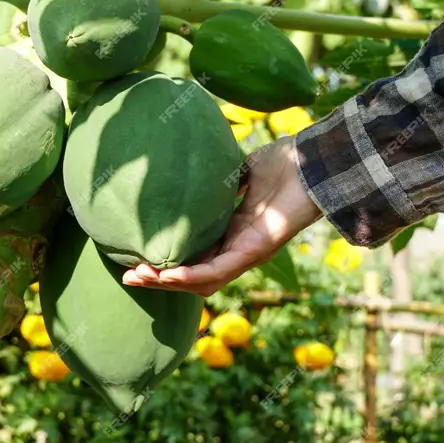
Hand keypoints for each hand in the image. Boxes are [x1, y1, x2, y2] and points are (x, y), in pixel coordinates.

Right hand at [121, 136, 321, 295]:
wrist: (314, 160)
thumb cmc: (286, 162)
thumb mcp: (241, 168)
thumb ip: (220, 177)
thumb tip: (192, 169)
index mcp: (235, 230)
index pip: (196, 256)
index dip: (167, 261)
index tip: (137, 258)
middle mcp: (240, 247)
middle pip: (195, 276)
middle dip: (160, 279)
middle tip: (129, 276)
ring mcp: (248, 252)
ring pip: (203, 281)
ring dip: (169, 282)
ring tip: (139, 278)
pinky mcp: (256, 249)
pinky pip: (219, 270)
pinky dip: (192, 275)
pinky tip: (168, 274)